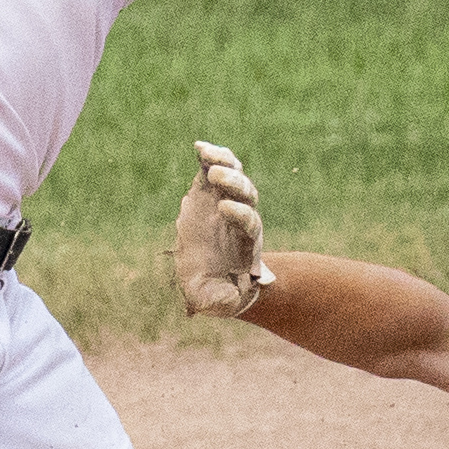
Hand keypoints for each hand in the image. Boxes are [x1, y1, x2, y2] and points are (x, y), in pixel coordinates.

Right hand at [173, 141, 273, 318]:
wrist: (212, 274)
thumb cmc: (214, 288)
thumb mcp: (213, 300)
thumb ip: (220, 301)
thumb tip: (232, 296)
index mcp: (244, 241)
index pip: (249, 222)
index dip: (240, 214)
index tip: (224, 209)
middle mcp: (240, 217)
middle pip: (247, 194)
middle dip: (235, 183)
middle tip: (218, 176)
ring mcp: (226, 199)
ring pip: (235, 176)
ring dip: (225, 164)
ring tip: (208, 155)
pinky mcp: (211, 190)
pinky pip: (216, 169)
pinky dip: (211, 157)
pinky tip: (199, 147)